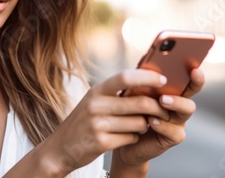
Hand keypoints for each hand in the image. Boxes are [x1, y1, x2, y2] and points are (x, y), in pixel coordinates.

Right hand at [40, 68, 170, 176]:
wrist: (60, 148)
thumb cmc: (83, 122)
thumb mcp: (94, 101)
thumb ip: (116, 92)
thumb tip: (147, 83)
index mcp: (96, 91)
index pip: (125, 77)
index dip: (147, 77)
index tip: (163, 80)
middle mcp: (96, 105)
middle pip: (139, 103)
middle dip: (156, 107)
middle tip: (163, 110)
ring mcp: (97, 124)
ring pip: (139, 122)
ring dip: (145, 125)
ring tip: (139, 125)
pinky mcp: (101, 143)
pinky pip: (131, 138)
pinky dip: (134, 137)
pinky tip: (126, 136)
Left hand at [111, 67, 204, 175]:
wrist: (122, 134)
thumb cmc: (130, 107)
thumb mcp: (134, 90)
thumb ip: (143, 76)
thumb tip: (146, 59)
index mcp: (173, 91)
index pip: (188, 80)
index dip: (195, 76)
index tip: (195, 69)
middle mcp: (179, 105)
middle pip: (192, 93)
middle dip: (193, 86)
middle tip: (185, 77)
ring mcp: (178, 121)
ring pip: (187, 110)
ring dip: (176, 102)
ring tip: (162, 100)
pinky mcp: (172, 137)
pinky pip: (174, 131)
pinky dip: (163, 125)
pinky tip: (152, 121)